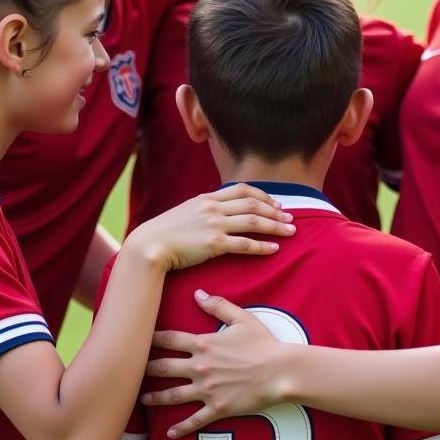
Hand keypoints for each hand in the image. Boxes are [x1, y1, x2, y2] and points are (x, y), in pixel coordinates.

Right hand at [124, 183, 294, 272]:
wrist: (149, 245)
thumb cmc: (164, 232)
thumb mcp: (185, 212)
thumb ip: (204, 209)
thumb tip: (218, 211)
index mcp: (207, 198)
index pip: (242, 190)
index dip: (263, 195)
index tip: (276, 203)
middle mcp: (213, 208)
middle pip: (253, 204)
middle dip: (275, 211)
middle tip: (291, 218)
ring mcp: (215, 224)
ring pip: (254, 222)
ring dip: (275, 226)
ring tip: (290, 231)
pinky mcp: (214, 243)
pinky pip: (245, 244)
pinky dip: (262, 246)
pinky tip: (274, 249)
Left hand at [142, 290, 285, 436]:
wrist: (280, 371)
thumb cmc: (263, 343)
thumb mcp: (242, 318)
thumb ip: (218, 305)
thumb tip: (198, 294)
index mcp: (204, 344)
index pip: (169, 339)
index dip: (151, 338)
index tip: (137, 338)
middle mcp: (200, 367)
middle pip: (164, 368)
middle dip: (145, 369)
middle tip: (129, 371)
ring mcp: (207, 389)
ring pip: (173, 395)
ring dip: (155, 398)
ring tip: (142, 400)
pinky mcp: (217, 408)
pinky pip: (194, 420)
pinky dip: (181, 428)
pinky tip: (170, 434)